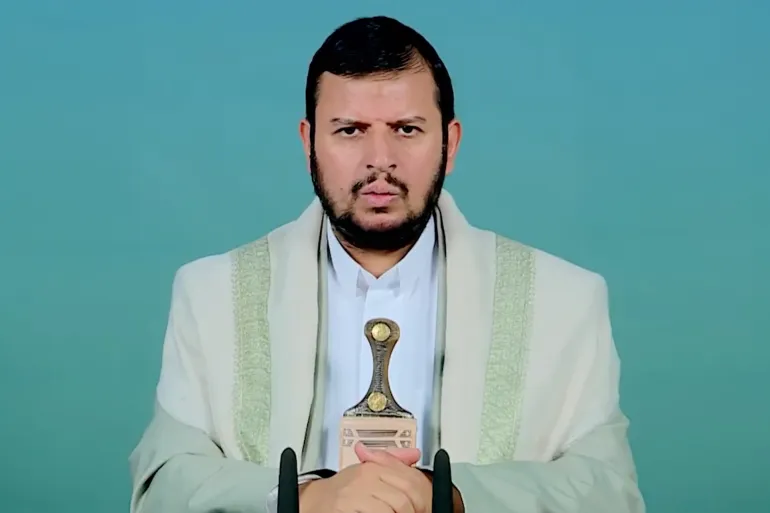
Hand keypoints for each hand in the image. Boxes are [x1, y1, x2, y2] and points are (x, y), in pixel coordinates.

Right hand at [299, 442, 431, 512]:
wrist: (315, 501)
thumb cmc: (343, 490)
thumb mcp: (367, 471)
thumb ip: (392, 463)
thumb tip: (415, 454)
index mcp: (374, 467)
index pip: (410, 482)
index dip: (421, 500)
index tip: (422, 508)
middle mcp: (364, 478)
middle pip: (402, 500)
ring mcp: (353, 495)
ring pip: (389, 511)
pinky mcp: (343, 509)